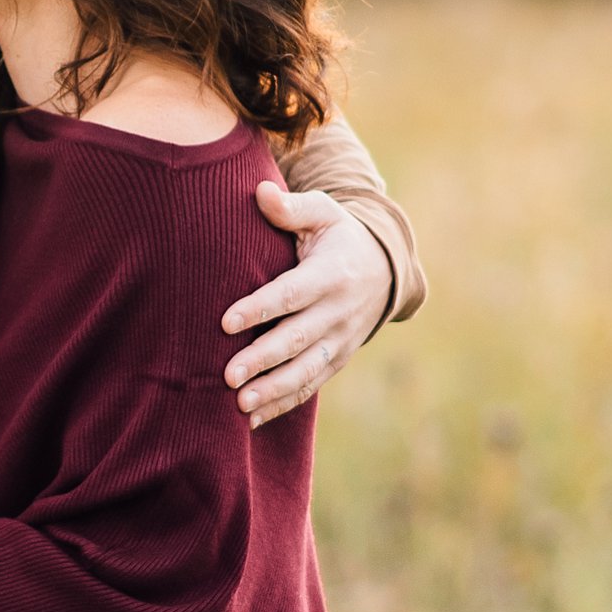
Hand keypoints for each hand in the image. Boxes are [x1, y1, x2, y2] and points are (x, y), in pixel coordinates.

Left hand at [223, 182, 395, 424]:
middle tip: (228, 376)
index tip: (226, 321)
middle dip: (263, 359)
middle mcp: (339, 311)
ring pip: (306, 370)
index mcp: (332, 273)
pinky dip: (284, 403)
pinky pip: (311, 385)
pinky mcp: (338, 359)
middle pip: (297, 339)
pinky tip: (253, 419)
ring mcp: (341, 340)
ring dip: (274, 390)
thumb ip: (291, 208)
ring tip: (241, 404)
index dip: (260, 308)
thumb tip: (259, 192)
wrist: (384, 269)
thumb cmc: (338, 236)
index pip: (292, 293)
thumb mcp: (323, 213)